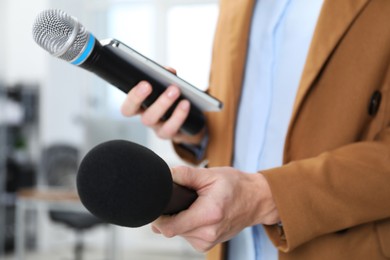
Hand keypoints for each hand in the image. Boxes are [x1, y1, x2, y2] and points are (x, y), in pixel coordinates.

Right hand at [121, 68, 204, 144]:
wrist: (191, 122)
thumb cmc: (174, 101)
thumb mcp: (169, 87)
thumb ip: (166, 77)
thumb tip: (168, 71)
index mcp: (141, 106)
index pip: (128, 106)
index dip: (132, 96)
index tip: (142, 83)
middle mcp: (147, 118)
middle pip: (136, 112)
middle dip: (140, 98)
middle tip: (148, 85)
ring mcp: (157, 128)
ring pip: (152, 119)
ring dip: (163, 103)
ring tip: (175, 90)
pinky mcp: (170, 134)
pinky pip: (171, 128)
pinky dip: (179, 114)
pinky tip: (186, 103)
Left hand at [151, 166, 279, 251]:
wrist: (256, 200)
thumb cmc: (236, 186)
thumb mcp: (211, 174)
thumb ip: (186, 175)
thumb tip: (167, 176)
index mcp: (209, 215)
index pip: (170, 227)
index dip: (158, 217)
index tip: (158, 206)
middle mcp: (208, 233)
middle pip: (172, 230)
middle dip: (170, 215)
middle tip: (181, 199)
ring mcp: (208, 242)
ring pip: (178, 233)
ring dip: (179, 220)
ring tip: (194, 205)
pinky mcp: (207, 245)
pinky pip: (187, 236)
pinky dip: (187, 225)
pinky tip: (197, 214)